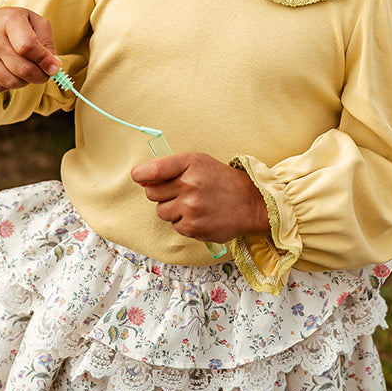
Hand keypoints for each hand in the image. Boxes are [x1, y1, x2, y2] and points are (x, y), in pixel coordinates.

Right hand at [0, 7, 60, 98]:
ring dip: (26, 82)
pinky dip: (10, 85)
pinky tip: (12, 72)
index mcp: (9, 20)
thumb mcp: (36, 24)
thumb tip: (53, 67)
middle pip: (22, 69)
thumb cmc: (15, 25)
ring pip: (11, 82)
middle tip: (45, 74)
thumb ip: (47, 44)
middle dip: (40, 76)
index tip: (55, 68)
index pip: (28, 46)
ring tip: (28, 71)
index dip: (44, 61)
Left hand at [131, 151, 269, 242]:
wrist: (251, 203)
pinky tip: (200, 215)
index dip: (141, 175)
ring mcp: (191, 208)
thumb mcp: (199, 163)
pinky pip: (174, 226)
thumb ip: (170, 167)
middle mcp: (189, 185)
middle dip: (162, 193)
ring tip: (193, 205)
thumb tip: (140, 179)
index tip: (139, 177)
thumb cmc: (222, 181)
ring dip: (172, 209)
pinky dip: (184, 222)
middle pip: (152, 193)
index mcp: (190, 164)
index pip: (152, 170)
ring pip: (161, 211)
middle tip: (181, 192)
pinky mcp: (193, 227)